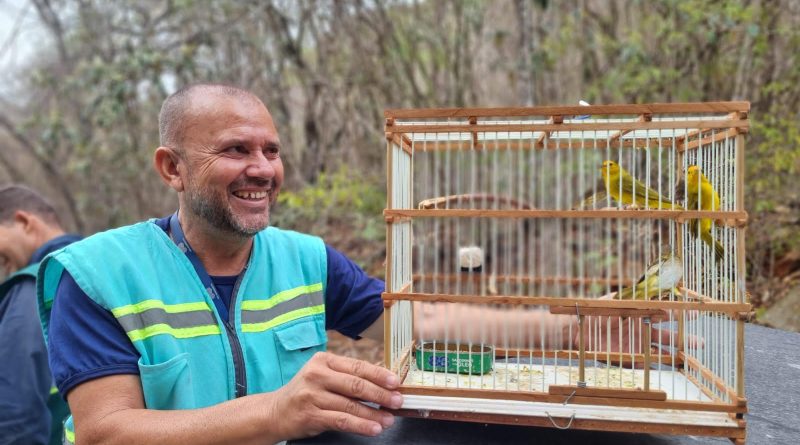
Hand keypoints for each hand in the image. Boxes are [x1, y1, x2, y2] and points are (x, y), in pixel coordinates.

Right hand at [267, 352, 402, 440]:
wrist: (274, 412)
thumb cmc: (305, 393)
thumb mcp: (323, 376)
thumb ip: (347, 376)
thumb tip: (383, 381)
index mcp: (324, 361)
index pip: (357, 366)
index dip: (379, 374)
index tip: (396, 382)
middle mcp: (316, 375)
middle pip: (356, 384)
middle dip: (381, 394)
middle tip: (398, 401)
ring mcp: (312, 395)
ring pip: (351, 405)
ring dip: (374, 414)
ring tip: (389, 419)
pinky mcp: (310, 415)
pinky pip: (342, 421)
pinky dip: (361, 426)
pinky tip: (374, 428)